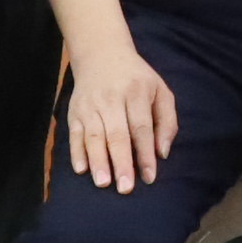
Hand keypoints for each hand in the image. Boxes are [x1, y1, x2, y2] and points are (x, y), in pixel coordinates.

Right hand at [63, 40, 178, 195]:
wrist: (101, 54)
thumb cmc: (137, 78)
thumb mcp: (160, 90)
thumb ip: (166, 121)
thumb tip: (162, 153)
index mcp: (136, 92)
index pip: (141, 127)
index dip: (145, 153)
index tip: (149, 177)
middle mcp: (111, 98)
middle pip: (117, 134)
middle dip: (121, 162)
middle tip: (126, 188)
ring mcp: (90, 105)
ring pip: (94, 136)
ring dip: (98, 161)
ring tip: (103, 183)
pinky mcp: (74, 111)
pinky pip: (74, 134)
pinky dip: (77, 152)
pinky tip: (82, 169)